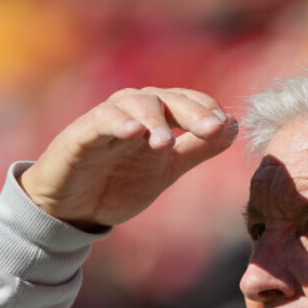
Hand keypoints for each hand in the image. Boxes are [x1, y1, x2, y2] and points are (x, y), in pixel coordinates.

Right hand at [20, 86, 237, 229]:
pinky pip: (101, 120)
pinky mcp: (81, 134)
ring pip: (135, 103)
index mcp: (158, 116)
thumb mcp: (167, 170)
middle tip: (212, 129)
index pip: (187, 101)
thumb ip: (199, 149)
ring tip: (166, 142)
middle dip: (191, 112)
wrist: (74, 209)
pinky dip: (118, 122)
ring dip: (155, 119)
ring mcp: (108, 118)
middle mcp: (134, 109)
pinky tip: (134, 131)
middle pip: (166, 99)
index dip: (207, 110)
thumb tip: (234, 126)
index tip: (224, 128)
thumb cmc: (119, 183)